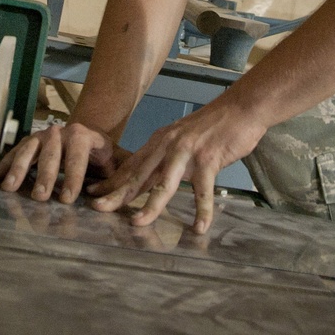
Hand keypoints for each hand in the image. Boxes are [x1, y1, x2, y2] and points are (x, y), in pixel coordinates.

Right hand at [0, 121, 128, 204]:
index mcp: (84, 136)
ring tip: (9, 188)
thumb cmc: (102, 154)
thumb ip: (122, 175)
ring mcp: (42, 136)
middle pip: (51, 154)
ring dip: (19, 169)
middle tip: (40, 197)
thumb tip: (123, 194)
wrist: (85, 133)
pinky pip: (15, 152)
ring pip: (29, 150)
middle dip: (45, 176)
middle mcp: (60, 132)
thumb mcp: (116, 160)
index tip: (69, 199)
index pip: (78, 156)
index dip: (74, 176)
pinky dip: (5, 165)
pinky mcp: (30, 143)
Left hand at [86, 102, 262, 233]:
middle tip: (97, 208)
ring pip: (164, 183)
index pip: (131, 165)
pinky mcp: (209, 159)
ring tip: (138, 223)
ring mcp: (188, 152)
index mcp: (160, 142)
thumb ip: (167, 156)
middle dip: (117, 193)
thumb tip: (152, 177)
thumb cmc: (213, 126)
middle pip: (139, 174)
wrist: (241, 108)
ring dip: (150, 205)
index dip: (112, 180)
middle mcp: (169, 146)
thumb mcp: (182, 139)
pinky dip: (202, 210)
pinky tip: (199, 227)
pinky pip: (203, 190)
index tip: (93, 192)